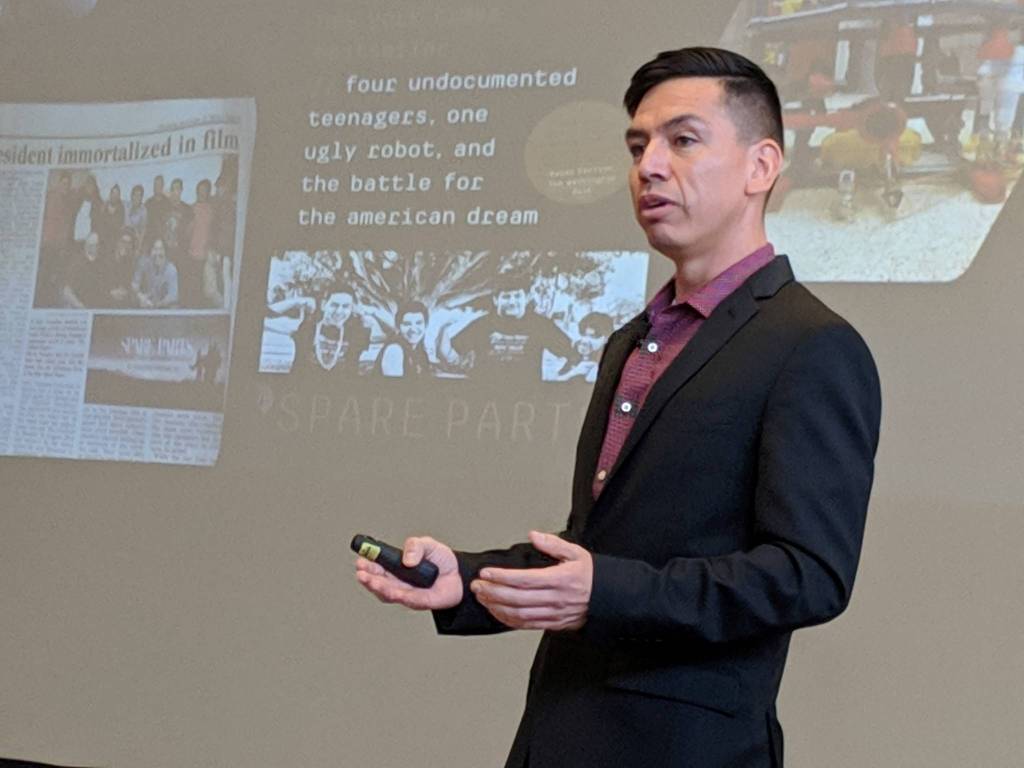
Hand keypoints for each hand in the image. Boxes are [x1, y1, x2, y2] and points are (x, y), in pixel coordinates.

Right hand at [355, 536, 462, 610]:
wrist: (460, 575)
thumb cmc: (442, 561)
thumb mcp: (428, 544)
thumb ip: (415, 546)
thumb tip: (407, 559)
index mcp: (397, 567)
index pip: (377, 567)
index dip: (367, 564)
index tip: (360, 559)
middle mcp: (398, 582)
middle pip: (379, 582)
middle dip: (367, 576)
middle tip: (361, 571)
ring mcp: (407, 593)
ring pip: (388, 593)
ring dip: (378, 587)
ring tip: (370, 580)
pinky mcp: (419, 602)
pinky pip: (407, 600)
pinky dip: (399, 596)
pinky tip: (393, 591)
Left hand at [471, 531, 591, 631]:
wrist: (609, 599)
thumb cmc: (592, 575)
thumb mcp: (576, 553)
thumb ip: (553, 544)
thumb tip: (534, 536)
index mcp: (560, 580)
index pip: (524, 579)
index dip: (502, 577)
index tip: (486, 572)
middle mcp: (555, 599)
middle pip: (517, 599)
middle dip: (493, 592)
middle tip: (477, 585)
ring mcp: (554, 614)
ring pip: (519, 614)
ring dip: (496, 607)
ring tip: (482, 597)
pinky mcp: (553, 624)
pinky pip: (526, 625)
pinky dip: (508, 620)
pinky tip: (497, 612)